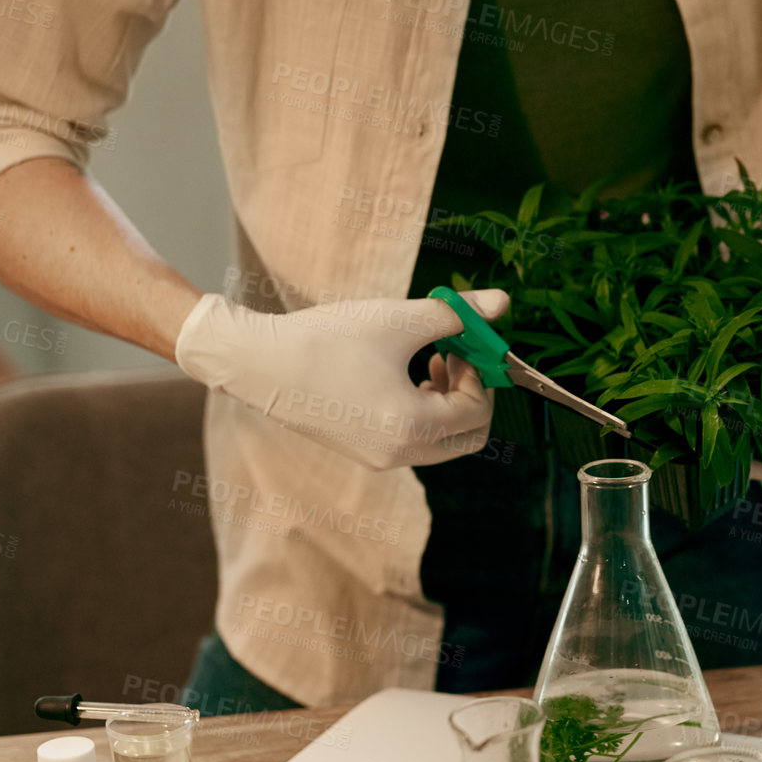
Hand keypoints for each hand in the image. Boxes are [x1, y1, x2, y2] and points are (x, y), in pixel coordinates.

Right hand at [175, 289, 509, 468]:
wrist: (257, 362)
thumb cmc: (326, 339)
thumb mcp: (400, 319)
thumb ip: (457, 314)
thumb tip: (504, 302)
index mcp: (411, 428)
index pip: (477, 412)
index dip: (481, 373)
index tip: (464, 341)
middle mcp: (399, 455)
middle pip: (468, 437)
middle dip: (472, 394)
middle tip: (458, 356)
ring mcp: (380, 459)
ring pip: (442, 441)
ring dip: (448, 402)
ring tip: (433, 359)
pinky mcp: (364, 451)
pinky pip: (414, 440)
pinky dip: (423, 412)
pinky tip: (405, 374)